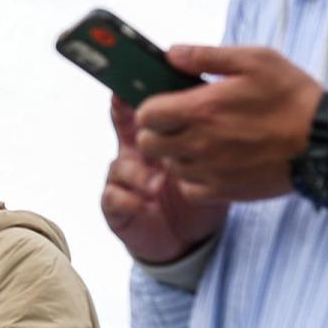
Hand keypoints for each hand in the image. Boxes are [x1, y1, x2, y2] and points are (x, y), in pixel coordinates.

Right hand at [102, 100, 227, 262]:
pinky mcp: (118, 207)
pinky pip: (113, 196)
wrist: (193, 241)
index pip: (147, 109)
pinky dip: (128, 199)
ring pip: (119, 165)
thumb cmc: (203, 194)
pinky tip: (145, 204)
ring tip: (157, 184)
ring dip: (137, 173)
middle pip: (124, 130)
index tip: (135, 85)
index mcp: (159, 138)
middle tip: (149, 131)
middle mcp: (137, 154)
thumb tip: (214, 97)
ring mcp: (124, 180)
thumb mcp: (214, 160)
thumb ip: (211, 132)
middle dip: (136, 131)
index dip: (137, 95)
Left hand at [132, 45, 322, 202]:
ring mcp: (212, 171)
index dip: (150, 106)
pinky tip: (210, 162)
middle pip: (149, 144)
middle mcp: (200, 144)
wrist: (325, 140)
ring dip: (176, 153)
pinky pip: (190, 189)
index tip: (165, 102)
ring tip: (200, 139)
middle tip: (178, 121)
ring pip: (170, 166)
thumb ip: (206, 56)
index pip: (146, 114)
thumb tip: (171, 53)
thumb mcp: (254, 60)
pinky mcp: (227, 191)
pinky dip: (193, 178)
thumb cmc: (292, 95)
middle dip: (157, 130)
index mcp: (202, 110)